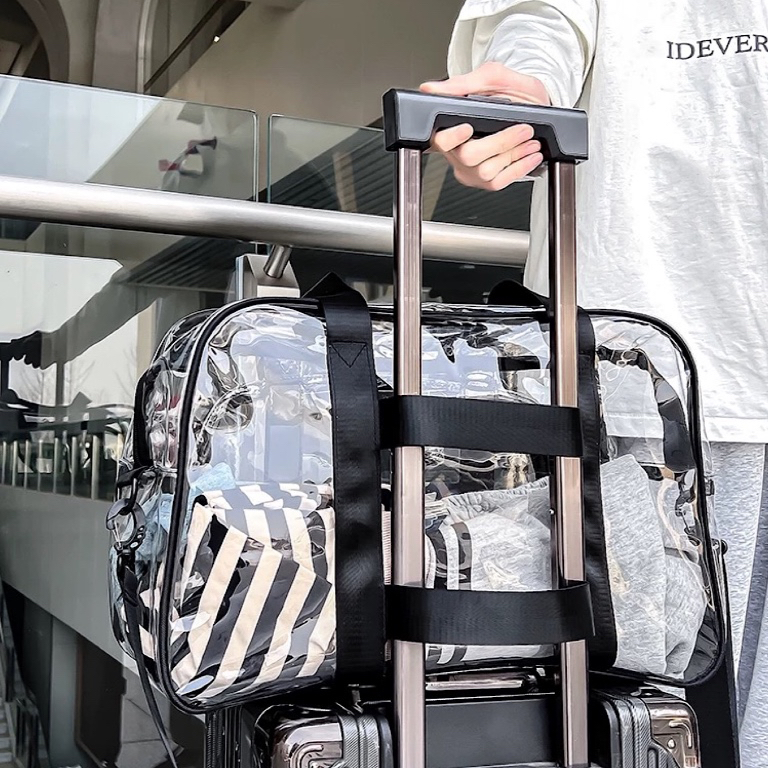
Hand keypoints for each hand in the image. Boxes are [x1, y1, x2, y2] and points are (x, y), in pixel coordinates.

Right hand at [420, 62, 549, 190]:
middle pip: (467, 156)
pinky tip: (530, 156)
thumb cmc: (512, 92)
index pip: (439, 139)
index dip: (451, 137)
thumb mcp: (490, 77)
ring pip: (485, 171)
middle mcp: (456, 151)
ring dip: (514, 155)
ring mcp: (470, 169)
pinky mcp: (485, 180)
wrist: (535, 107)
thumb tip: (430, 89)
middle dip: (500, 142)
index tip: (467, 128)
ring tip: (531, 141)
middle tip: (523, 130)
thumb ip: (462, 83)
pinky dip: (519, 169)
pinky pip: (498, 183)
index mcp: (450, 127)